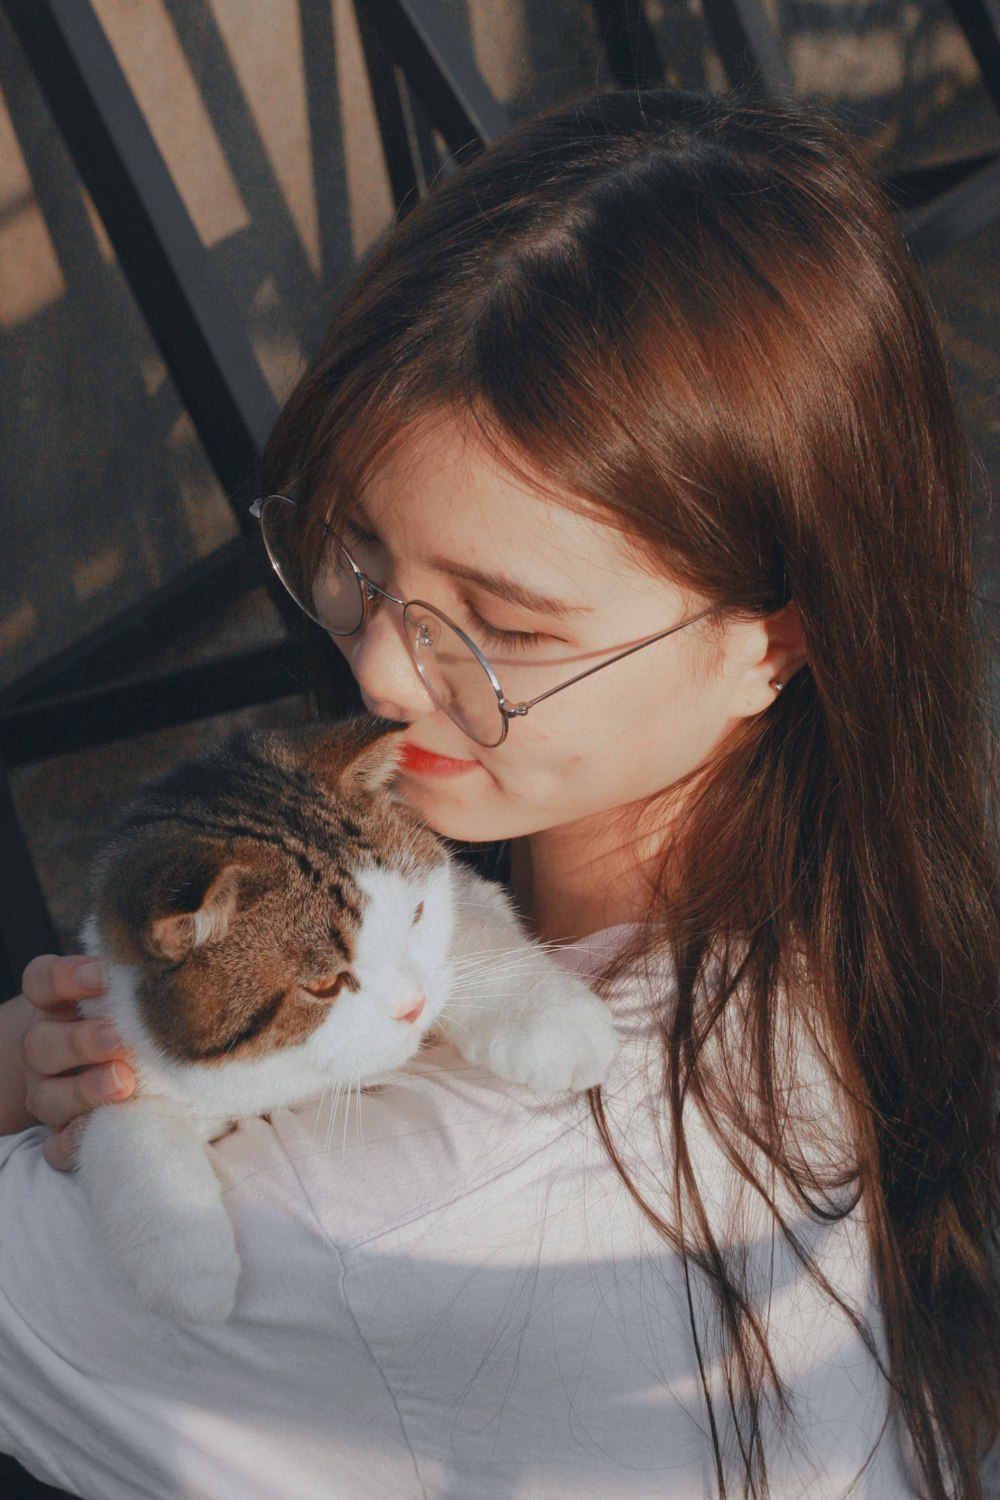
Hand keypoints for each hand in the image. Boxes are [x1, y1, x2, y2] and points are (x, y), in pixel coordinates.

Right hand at [19, 955, 135, 1170]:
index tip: (103, 975)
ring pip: (46, 1095)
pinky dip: (73, 1139)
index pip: (42, 981)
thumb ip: (146, 978)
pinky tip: (100, 1129)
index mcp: (57, 1004)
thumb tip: (193, 947)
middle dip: (81, 1041)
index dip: (66, 977)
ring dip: (83, 1090)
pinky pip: (54, 1145)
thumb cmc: (135, 1018)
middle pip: (41, 1043)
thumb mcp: (132, 992)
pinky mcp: (61, 1131)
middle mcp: (45, 1046)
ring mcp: (49, 1092)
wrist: (113, 1065)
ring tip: (123, 1084)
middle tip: (119, 1039)